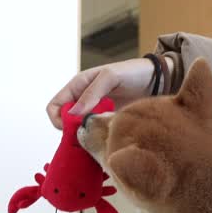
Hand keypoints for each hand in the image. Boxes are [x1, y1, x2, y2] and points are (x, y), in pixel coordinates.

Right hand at [47, 57, 162, 129]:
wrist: (157, 79)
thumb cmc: (133, 72)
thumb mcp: (110, 77)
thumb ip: (91, 94)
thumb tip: (73, 114)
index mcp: (78, 86)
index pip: (54, 106)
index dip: (57, 119)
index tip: (71, 128)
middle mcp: (83, 100)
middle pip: (64, 122)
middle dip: (71, 131)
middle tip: (87, 136)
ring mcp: (95, 112)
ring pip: (79, 130)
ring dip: (84, 136)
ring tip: (98, 139)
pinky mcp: (107, 122)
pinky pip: (94, 133)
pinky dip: (96, 138)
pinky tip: (107, 140)